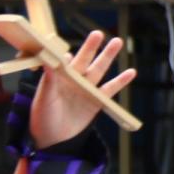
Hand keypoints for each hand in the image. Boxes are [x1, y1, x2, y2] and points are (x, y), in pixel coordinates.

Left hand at [30, 31, 135, 148]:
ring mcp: (86, 89)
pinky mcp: (97, 101)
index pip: (64, 59)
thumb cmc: (43, 117)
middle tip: (98, 33)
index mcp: (58, 77)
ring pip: (99, 69)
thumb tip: (48, 59)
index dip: (68, 50)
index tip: (69, 43)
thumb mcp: (44, 98)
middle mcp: (73, 80)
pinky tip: (131, 72)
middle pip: (85, 60)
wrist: (53, 140)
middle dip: (92, 47)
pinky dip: (121, 81)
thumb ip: (49, 80)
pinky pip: (110, 89)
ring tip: (118, 42)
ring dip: (108, 56)